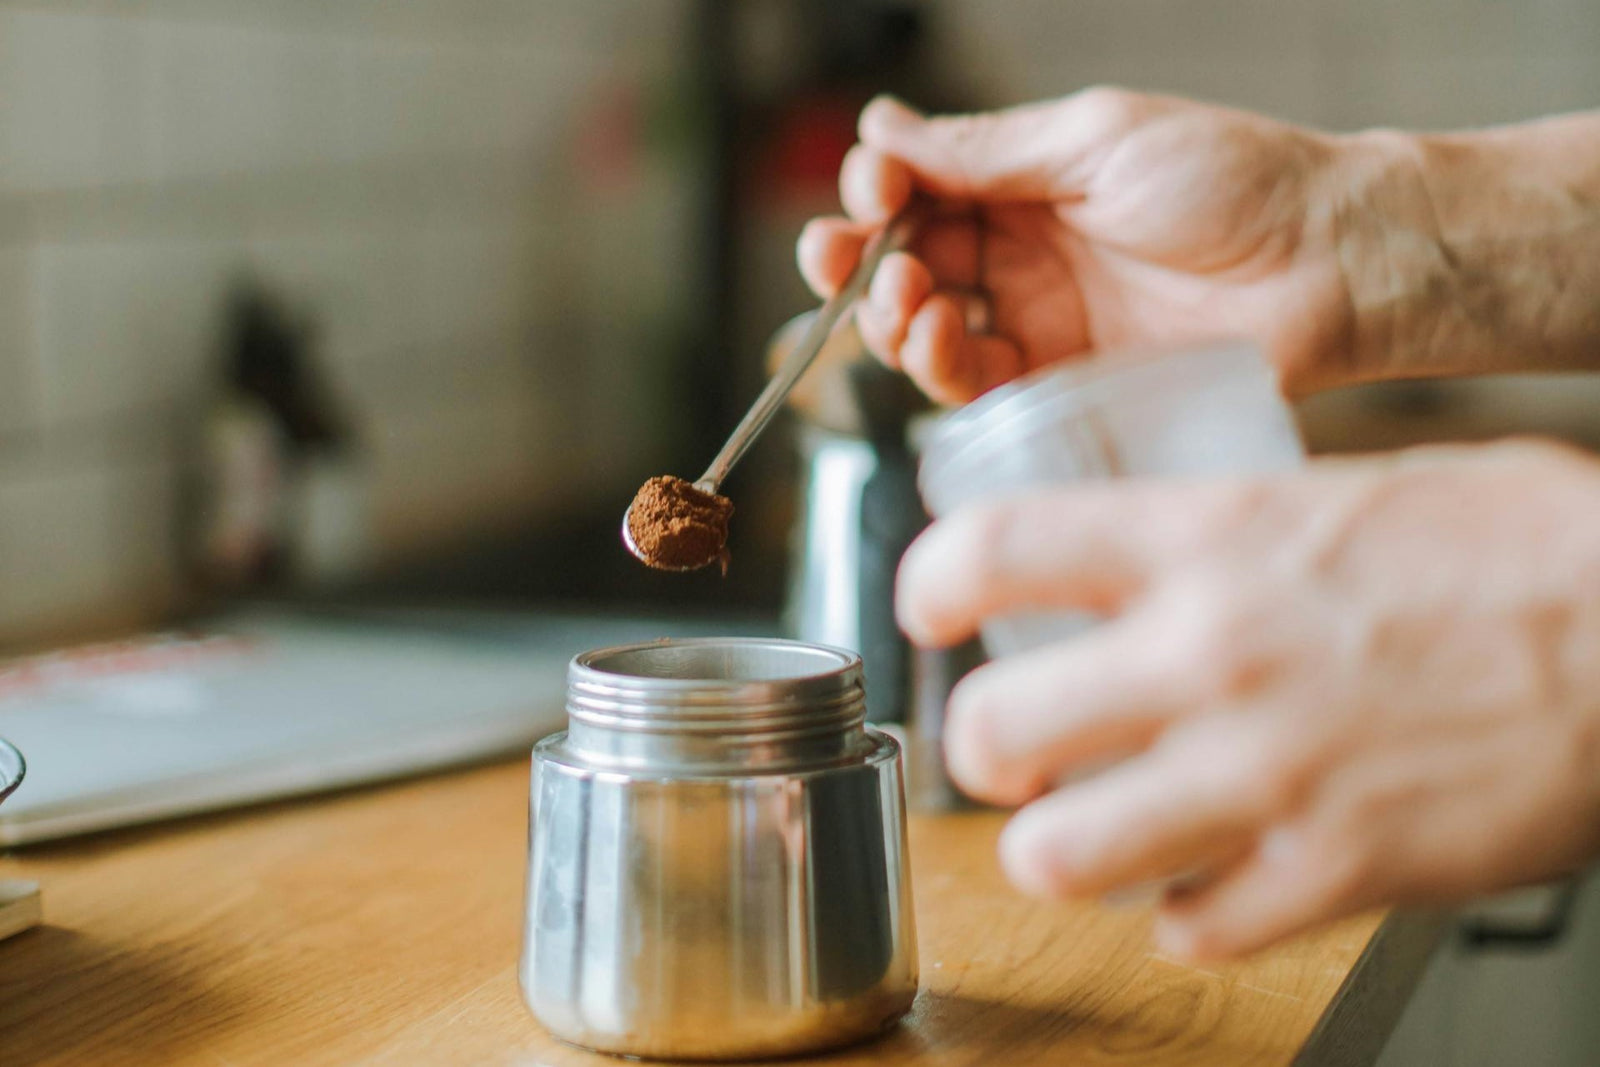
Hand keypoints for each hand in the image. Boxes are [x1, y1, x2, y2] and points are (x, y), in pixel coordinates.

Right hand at [798, 91, 1355, 404]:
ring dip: (894, 320)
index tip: (869, 191)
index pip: (915, 193)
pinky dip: (942, 370)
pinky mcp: (1062, 386)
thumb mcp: (1095, 139)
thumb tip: (880, 127)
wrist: (1329, 263)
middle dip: (861, 266)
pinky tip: (945, 340)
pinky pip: (977, 390)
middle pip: (904, 268)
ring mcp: (1040, 324)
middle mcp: (1021, 256)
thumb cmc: (1236, 179)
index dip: (874, 195)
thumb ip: (982, 150)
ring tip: (914, 302)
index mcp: (1024, 185)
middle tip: (855, 263)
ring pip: (926, 335)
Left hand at [898, 440, 1599, 958]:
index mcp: (1208, 536)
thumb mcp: (1343, 488)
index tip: (925, 607)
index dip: (924, 583)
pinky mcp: (1335, 870)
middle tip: (1003, 743)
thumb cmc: (1520, 547)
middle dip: (976, 746)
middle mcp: (1213, 654)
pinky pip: (1192, 926)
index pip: (992, 549)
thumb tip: (1144, 556)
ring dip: (1051, 847)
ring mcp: (1267, 773)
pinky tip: (1204, 880)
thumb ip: (1222, 528)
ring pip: (1059, 853)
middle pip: (991, 726)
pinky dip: (1180, 913)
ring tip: (1076, 827)